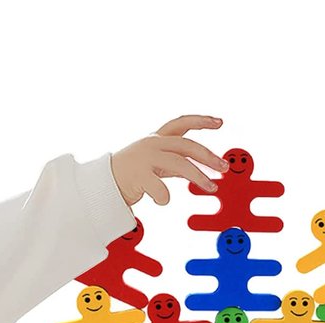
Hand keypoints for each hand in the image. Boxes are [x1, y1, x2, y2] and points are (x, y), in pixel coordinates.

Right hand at [110, 114, 227, 206]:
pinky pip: (161, 188)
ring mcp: (145, 158)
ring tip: (211, 187)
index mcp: (155, 139)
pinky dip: (165, 197)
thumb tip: (195, 169)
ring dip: (199, 177)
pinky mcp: (139, 175)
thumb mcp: (152, 164)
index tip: (220, 122)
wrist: (101, 186)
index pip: (181, 123)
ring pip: (180, 164)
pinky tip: (163, 201)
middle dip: (208, 156)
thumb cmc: (127, 176)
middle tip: (224, 167)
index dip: (201, 120)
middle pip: (187, 146)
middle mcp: (151, 144)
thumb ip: (171, 163)